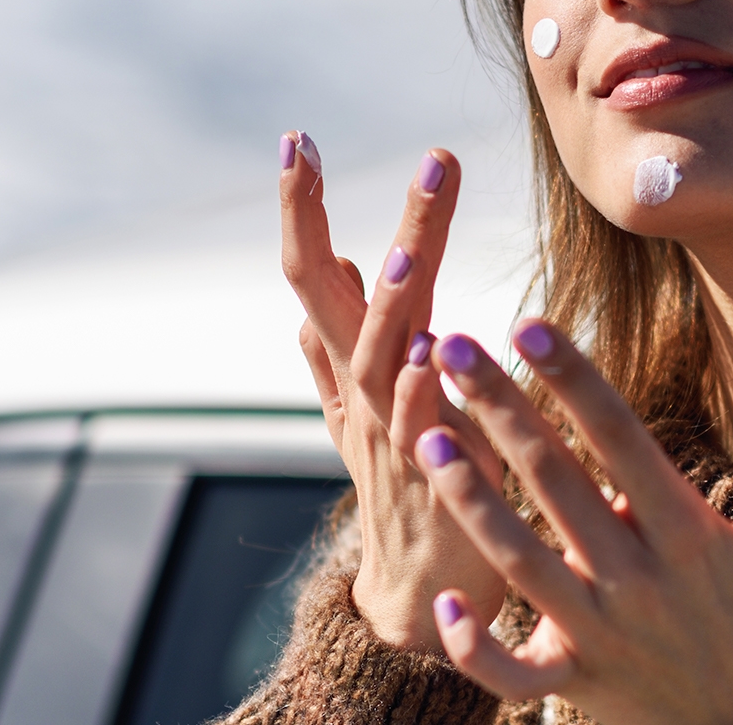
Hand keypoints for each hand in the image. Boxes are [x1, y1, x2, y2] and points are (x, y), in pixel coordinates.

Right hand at [278, 133, 506, 648]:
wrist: (419, 594)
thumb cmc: (404, 485)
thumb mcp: (362, 405)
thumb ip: (343, 333)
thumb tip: (335, 257)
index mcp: (352, 365)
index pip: (314, 274)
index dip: (302, 210)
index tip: (297, 139)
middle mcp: (364, 394)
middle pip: (348, 299)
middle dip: (369, 229)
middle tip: (417, 161)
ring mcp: (392, 438)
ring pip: (381, 361)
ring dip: (386, 308)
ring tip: (396, 254)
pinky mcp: (435, 484)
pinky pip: (425, 434)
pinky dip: (424, 395)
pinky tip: (434, 355)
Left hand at [414, 321, 732, 724]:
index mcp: (687, 535)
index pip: (622, 441)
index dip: (576, 382)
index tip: (529, 326)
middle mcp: (637, 579)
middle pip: (557, 483)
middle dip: (503, 412)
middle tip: (448, 347)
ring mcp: (600, 633)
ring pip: (522, 563)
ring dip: (472, 501)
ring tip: (428, 438)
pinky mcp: (573, 682)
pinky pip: (515, 674)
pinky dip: (478, 651)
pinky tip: (447, 606)